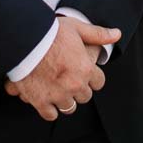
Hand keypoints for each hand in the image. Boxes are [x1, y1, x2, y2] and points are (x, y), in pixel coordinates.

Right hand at [4, 17, 120, 121]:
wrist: (25, 40)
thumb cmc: (51, 32)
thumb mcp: (77, 28)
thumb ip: (98, 34)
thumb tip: (116, 34)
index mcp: (85, 69)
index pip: (99, 82)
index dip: (93, 77)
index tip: (86, 73)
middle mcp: (74, 85)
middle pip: (85, 97)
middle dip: (79, 89)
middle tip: (70, 79)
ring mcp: (57, 95)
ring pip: (69, 107)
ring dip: (65, 100)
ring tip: (58, 90)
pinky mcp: (40, 101)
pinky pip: (51, 115)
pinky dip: (49, 109)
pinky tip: (47, 100)